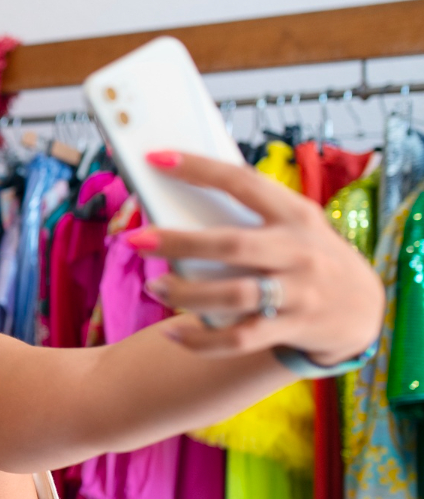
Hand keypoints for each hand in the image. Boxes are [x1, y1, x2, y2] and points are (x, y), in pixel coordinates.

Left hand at [133, 151, 383, 365]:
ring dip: (185, 293)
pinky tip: (174, 333)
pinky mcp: (292, 328)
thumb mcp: (293, 224)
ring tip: (155, 287)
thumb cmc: (306, 254)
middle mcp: (299, 251)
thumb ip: (249, 215)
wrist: (361, 306)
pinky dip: (201, 340)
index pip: (243, 182)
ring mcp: (298, 292)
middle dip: (179, 241)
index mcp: (295, 214)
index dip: (198, 168)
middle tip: (137, 240)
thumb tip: (178, 204)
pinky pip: (239, 338)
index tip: (156, 158)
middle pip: (231, 244)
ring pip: (233, 295)